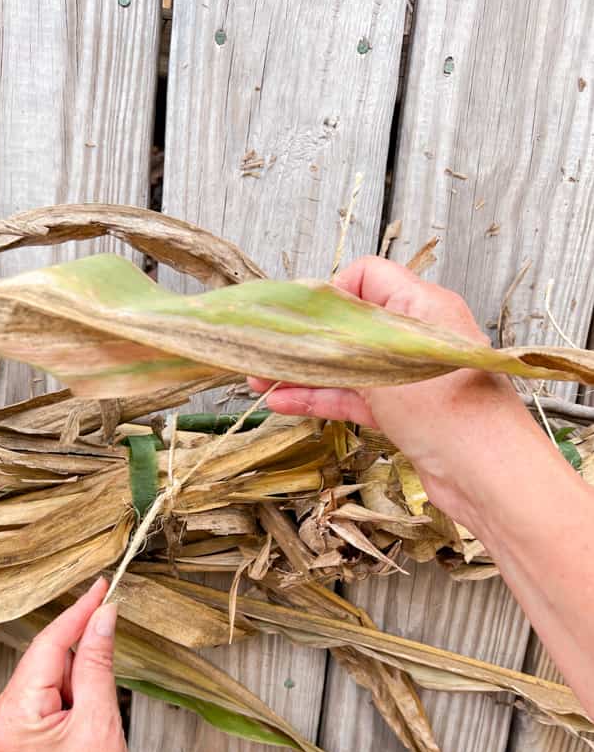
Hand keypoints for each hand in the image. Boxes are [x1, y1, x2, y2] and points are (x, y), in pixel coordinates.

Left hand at [0, 577, 127, 751]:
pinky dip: (68, 703)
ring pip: (46, 681)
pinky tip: (81, 731)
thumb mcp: (100, 722)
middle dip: (82, 670)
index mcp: (10, 715)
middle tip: (104, 699)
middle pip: (46, 663)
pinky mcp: (7, 739)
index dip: (78, 613)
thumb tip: (103, 618)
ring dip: (77, 690)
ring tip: (92, 731)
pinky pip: (41, 700)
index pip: (48, 646)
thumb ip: (98, 662)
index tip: (100, 587)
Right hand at [249, 256, 530, 524]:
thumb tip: (303, 321)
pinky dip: (321, 398)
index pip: (366, 276)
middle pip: (351, 324)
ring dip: (306, 372)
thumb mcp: (385, 362)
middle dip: (306, 338)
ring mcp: (409, 376)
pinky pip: (355, 397)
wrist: (488, 475)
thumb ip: (342, 338)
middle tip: (267, 351)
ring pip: (347, 365)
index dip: (329, 292)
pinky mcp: (404, 412)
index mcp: (422, 306)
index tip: (299, 318)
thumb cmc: (450, 412)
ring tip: (262, 381)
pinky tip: (285, 403)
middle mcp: (417, 335)